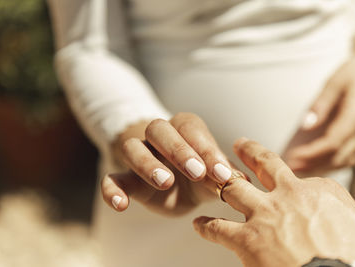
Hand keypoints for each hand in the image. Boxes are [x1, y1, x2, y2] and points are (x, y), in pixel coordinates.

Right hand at [101, 112, 243, 214]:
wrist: (177, 187)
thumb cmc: (200, 175)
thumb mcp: (214, 174)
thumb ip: (225, 175)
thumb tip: (243, 181)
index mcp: (185, 129)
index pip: (192, 129)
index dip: (207, 149)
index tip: (221, 174)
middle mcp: (159, 137)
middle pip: (158, 130)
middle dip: (178, 150)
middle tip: (196, 172)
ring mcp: (140, 156)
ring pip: (133, 149)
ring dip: (147, 164)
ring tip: (165, 183)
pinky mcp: (126, 178)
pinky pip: (111, 178)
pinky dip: (111, 189)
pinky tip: (121, 204)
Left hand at [193, 138, 354, 266]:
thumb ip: (351, 225)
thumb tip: (353, 233)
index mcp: (320, 190)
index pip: (304, 180)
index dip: (294, 184)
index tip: (287, 184)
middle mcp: (290, 195)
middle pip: (264, 164)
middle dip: (250, 151)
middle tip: (240, 144)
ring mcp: (266, 214)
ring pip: (235, 189)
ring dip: (221, 184)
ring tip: (212, 181)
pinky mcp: (247, 238)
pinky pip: (218, 228)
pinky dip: (206, 227)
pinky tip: (199, 226)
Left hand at [286, 26, 354, 172]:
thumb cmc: (351, 73)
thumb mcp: (333, 83)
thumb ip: (320, 105)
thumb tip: (305, 126)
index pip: (333, 143)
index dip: (312, 153)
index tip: (292, 158)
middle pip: (339, 157)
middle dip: (313, 165)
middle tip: (290, 169)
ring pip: (344, 161)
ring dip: (321, 168)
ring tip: (298, 170)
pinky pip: (348, 157)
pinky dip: (330, 163)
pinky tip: (312, 164)